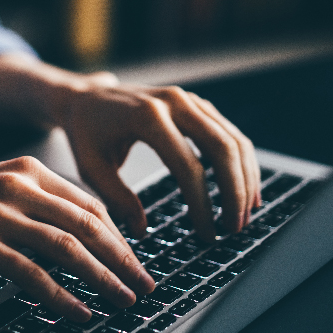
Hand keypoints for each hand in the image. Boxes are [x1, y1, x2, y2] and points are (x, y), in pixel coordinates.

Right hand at [0, 157, 155, 320]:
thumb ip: (30, 198)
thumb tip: (68, 227)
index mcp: (25, 168)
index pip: (88, 202)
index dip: (117, 233)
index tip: (131, 256)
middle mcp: (18, 185)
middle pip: (88, 224)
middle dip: (123, 258)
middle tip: (143, 283)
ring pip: (68, 248)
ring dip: (103, 278)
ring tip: (124, 300)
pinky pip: (32, 273)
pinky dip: (61, 296)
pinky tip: (77, 311)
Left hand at [61, 75, 260, 240]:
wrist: (87, 98)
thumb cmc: (86, 133)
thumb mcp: (90, 167)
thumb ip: (115, 199)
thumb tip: (142, 231)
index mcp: (146, 117)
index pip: (187, 166)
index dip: (202, 204)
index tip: (207, 234)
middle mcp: (174, 102)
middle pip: (222, 149)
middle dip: (235, 192)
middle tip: (235, 228)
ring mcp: (189, 100)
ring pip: (233, 140)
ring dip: (245, 180)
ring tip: (243, 216)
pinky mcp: (197, 105)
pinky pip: (230, 134)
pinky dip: (243, 164)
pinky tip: (245, 190)